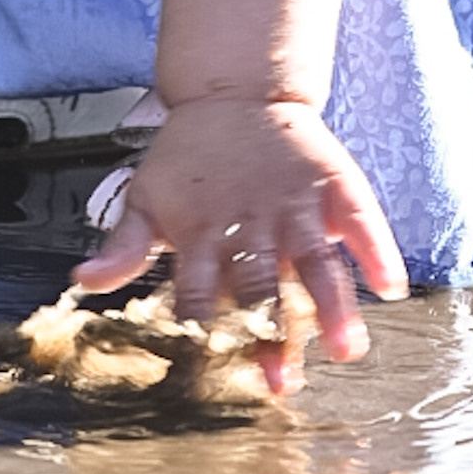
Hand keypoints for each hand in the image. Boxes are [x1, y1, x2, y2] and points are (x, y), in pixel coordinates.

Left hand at [77, 96, 406, 396]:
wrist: (236, 91)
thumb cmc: (189, 158)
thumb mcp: (147, 196)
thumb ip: (124, 246)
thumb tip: (82, 281)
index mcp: (202, 235)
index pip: (200, 297)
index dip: (205, 337)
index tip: (210, 380)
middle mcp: (251, 224)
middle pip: (261, 289)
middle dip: (270, 337)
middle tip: (282, 382)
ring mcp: (296, 204)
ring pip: (316, 260)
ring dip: (331, 305)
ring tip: (347, 346)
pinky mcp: (333, 183)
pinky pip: (361, 218)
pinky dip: (376, 250)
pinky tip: (390, 285)